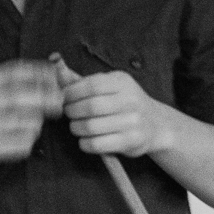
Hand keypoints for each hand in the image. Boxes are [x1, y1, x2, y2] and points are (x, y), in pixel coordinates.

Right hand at [0, 60, 63, 172]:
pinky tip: (21, 140)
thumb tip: (53, 73)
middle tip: (59, 102)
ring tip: (31, 125)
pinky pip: (23, 143)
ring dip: (37, 123)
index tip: (55, 76)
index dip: (38, 72)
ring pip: (26, 121)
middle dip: (46, 97)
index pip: (13, 72)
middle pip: (21, 96)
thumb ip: (14, 83)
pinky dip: (29, 141)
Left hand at [52, 56, 174, 158]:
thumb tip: (57, 69)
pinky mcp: (131, 141)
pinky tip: (86, 139)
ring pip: (91, 126)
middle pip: (90, 106)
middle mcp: (131, 100)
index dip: (71, 93)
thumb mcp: (111, 86)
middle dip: (72, 111)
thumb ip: (84, 81)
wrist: (156, 124)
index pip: (91, 85)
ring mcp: (132, 122)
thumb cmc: (125, 103)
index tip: (64, 98)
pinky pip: (97, 144)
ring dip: (76, 128)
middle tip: (69, 113)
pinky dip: (84, 143)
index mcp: (123, 82)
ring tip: (77, 126)